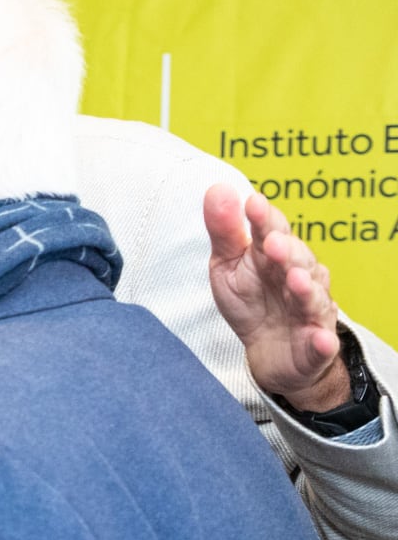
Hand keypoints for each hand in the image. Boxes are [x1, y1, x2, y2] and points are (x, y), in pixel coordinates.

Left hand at [205, 183, 351, 410]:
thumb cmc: (251, 300)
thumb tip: (217, 188)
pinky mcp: (317, 344)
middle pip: (297, 260)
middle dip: (287, 251)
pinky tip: (321, 339)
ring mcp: (311, 310)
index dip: (265, 219)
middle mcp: (299, 277)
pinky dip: (322, 342)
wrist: (270, 351)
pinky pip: (322, 343)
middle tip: (272, 243)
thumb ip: (224, 231)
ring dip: (307, 289)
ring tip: (295, 280)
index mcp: (274, 255)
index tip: (253, 203)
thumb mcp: (229, 265)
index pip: (272, 231)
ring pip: (313, 297)